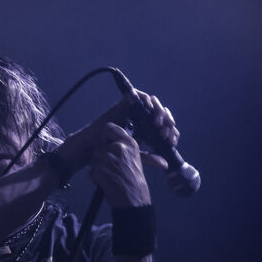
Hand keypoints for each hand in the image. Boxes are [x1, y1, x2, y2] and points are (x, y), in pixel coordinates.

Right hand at [56, 89, 178, 177]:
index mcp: (144, 129)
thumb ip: (149, 158)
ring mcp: (132, 110)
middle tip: (167, 132)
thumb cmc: (108, 152)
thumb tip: (165, 164)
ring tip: (160, 123)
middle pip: (159, 113)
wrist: (91, 148)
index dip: (170, 132)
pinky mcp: (124, 104)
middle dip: (167, 122)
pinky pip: (140, 97)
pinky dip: (147, 101)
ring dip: (159, 112)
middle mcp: (139, 118)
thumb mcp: (133, 155)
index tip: (171, 142)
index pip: (162, 126)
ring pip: (152, 104)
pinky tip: (151, 111)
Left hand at [89, 122, 151, 207]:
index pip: (108, 128)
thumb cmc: (133, 180)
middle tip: (111, 168)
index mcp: (129, 143)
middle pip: (98, 147)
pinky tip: (107, 182)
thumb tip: (109, 139)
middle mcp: (119, 148)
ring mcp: (109, 159)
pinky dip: (96, 178)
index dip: (103, 137)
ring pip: (94, 160)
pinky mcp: (100, 170)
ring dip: (99, 169)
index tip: (104, 144)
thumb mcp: (134, 158)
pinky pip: (92, 172)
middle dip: (100, 157)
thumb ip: (122, 147)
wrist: (134, 199)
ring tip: (111, 176)